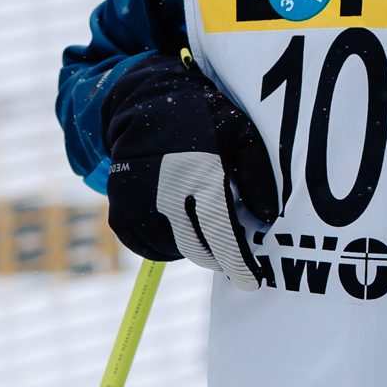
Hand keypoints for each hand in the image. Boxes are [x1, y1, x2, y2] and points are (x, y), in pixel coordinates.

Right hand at [101, 53, 279, 290]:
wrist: (149, 103)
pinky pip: (143, 245)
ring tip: (206, 234)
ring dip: (192, 251)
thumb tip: (266, 219)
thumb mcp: (243, 137)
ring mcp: (139, 201)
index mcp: (203, 175)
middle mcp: (167, 192)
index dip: (238, 264)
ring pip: (171, 250)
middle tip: (232, 257)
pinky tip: (178, 234)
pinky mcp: (120, 205)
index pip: (223, 234)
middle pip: (197, 248)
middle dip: (219, 259)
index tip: (252, 283)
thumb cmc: (206, 121)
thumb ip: (258, 178)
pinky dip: (162, 248)